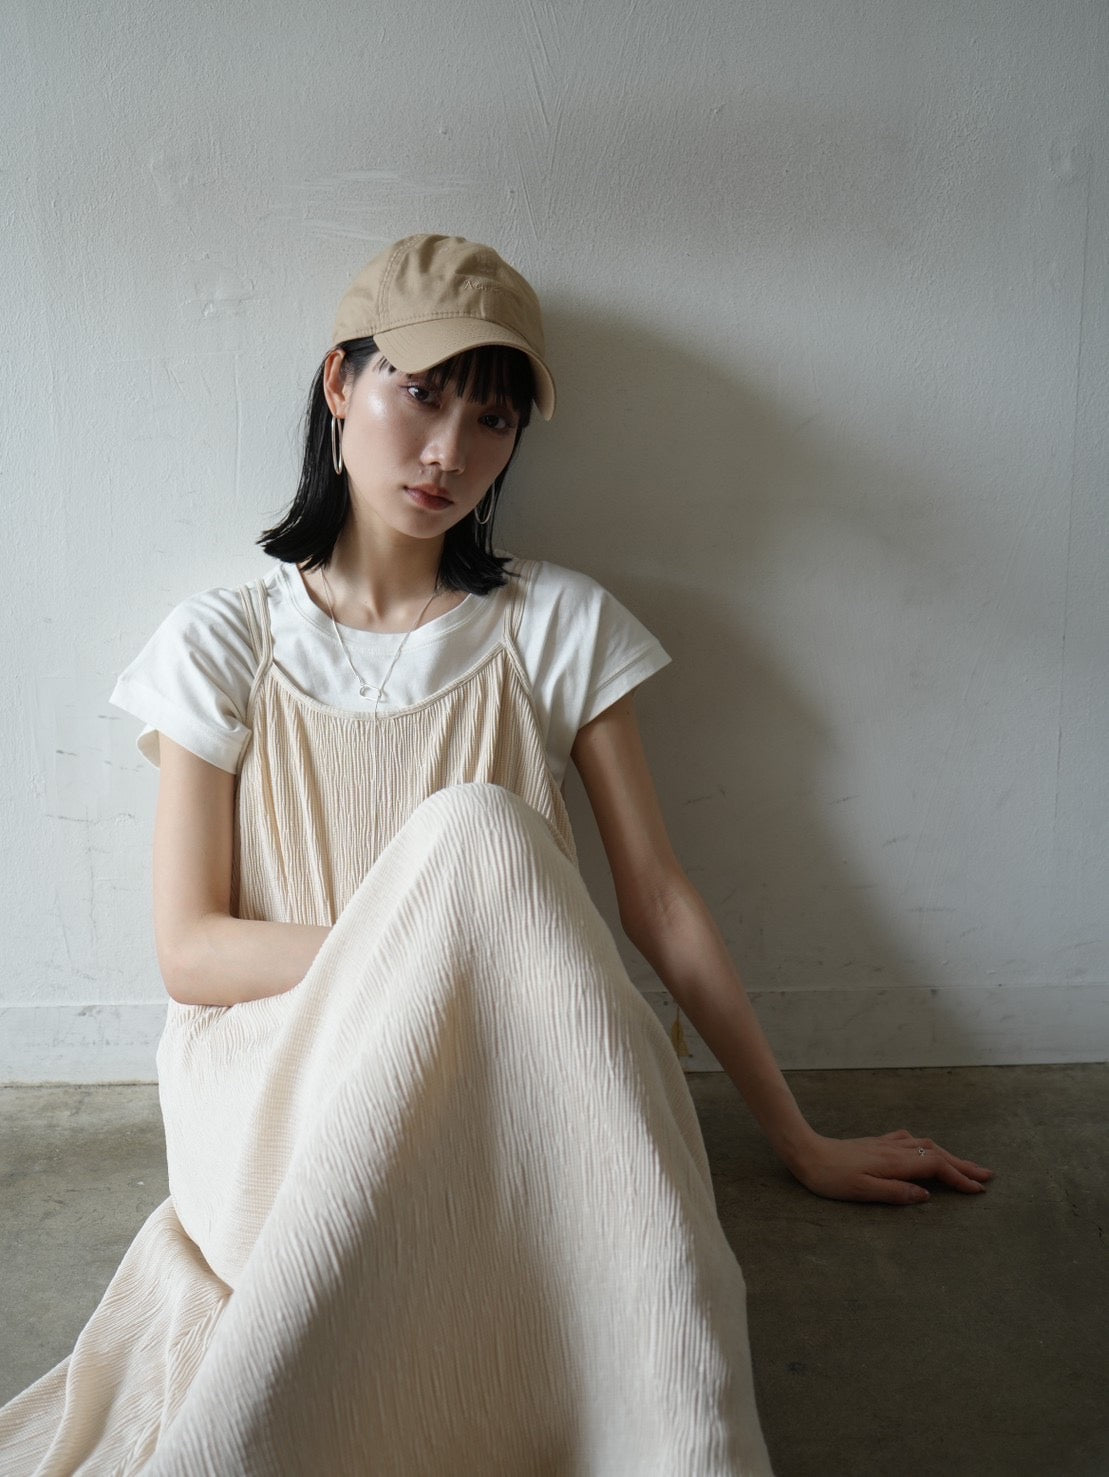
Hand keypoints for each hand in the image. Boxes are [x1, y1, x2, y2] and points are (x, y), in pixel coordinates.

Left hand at [787, 1128, 994, 1204]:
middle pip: (936, 1154)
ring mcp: (885, 1145)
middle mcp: (894, 1150)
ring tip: (964, 1165)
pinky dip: (925, 1146)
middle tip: (987, 1175)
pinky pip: (909, 1141)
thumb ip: (895, 1193)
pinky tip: (923, 1148)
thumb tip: (926, 1196)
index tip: (979, 1189)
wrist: (806, 1153)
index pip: (936, 1168)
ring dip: (948, 1155)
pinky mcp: (876, 1144)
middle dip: (963, 1165)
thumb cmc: (831, 1178)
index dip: (959, 1178)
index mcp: (894, 1163)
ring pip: (925, 1146)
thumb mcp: (862, 1191)